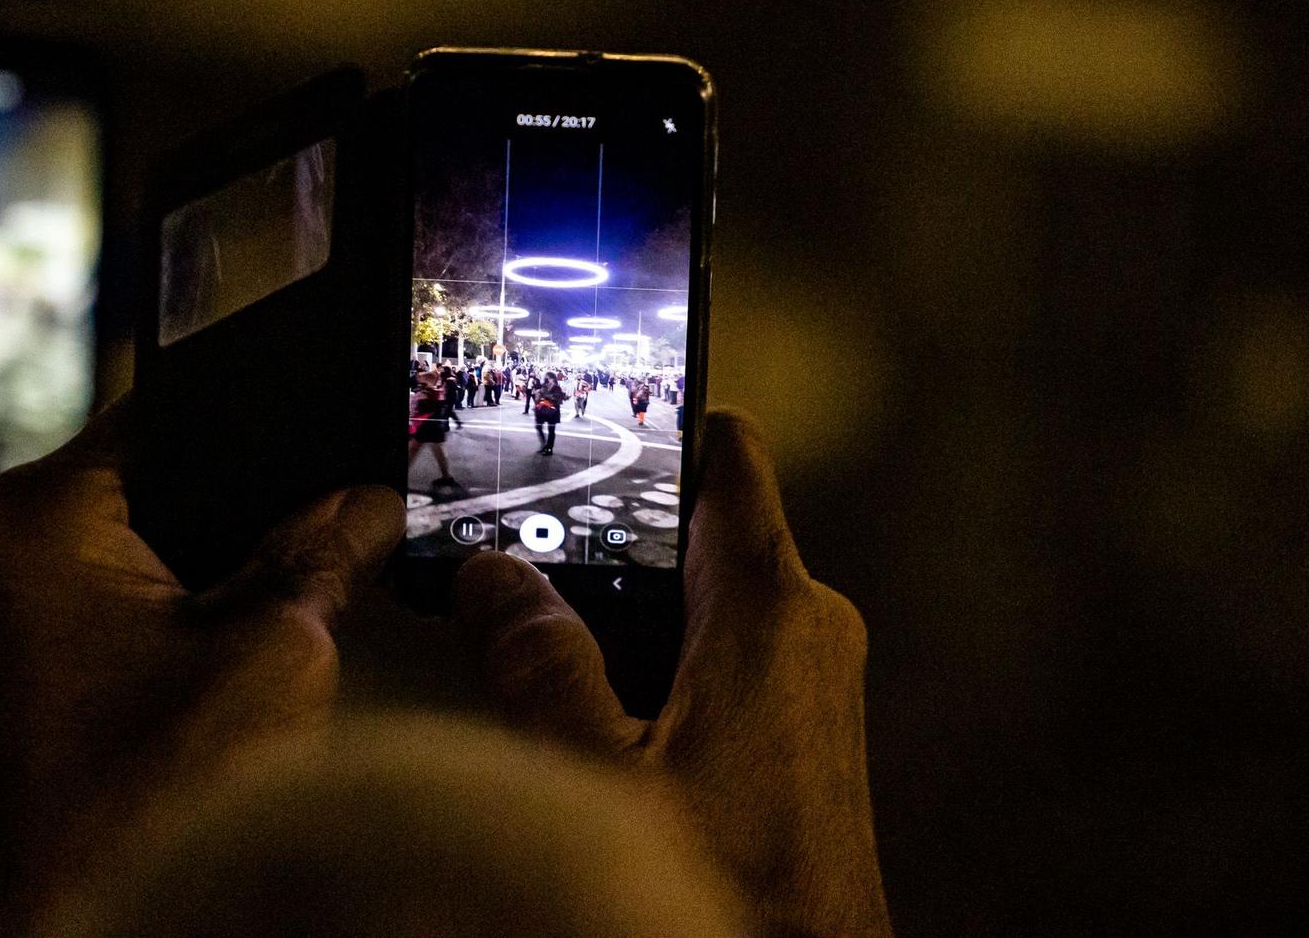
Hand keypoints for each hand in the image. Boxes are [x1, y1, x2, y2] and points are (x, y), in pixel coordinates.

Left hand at [0, 398, 402, 892]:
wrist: (103, 912)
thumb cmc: (149, 797)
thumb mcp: (276, 645)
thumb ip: (325, 551)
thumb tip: (369, 501)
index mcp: (39, 516)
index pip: (175, 410)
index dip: (268, 415)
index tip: (336, 425)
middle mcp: (10, 545)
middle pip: (170, 468)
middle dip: (257, 493)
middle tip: (335, 514)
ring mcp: (21, 601)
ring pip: (162, 530)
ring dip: (230, 553)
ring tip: (287, 587)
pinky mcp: (50, 652)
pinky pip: (143, 584)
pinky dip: (202, 599)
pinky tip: (251, 631)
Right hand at [453, 409, 891, 937]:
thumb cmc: (724, 885)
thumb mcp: (593, 772)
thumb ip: (537, 660)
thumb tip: (490, 576)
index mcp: (771, 607)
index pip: (727, 455)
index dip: (660, 423)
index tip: (588, 423)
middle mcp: (811, 626)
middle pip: (698, 532)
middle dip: (612, 544)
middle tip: (517, 561)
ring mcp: (817, 681)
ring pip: (707, 602)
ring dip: (630, 619)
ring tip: (539, 647)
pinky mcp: (810, 733)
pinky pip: (729, 657)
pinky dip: (662, 665)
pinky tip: (594, 719)